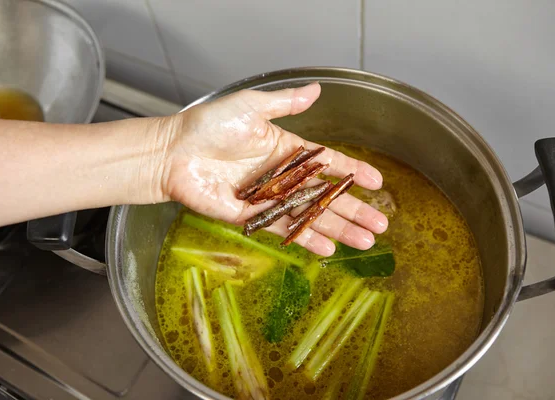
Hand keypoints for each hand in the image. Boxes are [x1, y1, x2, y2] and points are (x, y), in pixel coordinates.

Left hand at [155, 83, 387, 255]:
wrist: (173, 152)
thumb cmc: (208, 125)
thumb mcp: (251, 107)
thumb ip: (285, 103)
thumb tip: (317, 89)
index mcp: (287, 150)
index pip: (329, 163)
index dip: (353, 172)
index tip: (377, 182)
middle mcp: (283, 177)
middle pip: (326, 196)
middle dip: (354, 210)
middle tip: (381, 223)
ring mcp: (269, 199)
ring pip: (311, 216)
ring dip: (338, 229)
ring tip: (365, 241)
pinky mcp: (252, 217)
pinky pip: (284, 229)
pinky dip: (306, 239)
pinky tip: (329, 249)